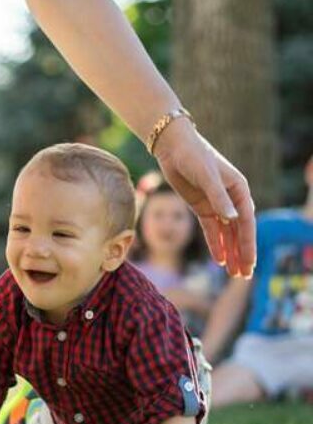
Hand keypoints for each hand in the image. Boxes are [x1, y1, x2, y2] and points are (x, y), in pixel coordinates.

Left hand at [153, 120, 255, 277]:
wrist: (174, 147)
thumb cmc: (194, 156)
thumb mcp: (206, 177)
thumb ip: (219, 198)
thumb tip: (232, 219)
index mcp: (239, 190)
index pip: (246, 222)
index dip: (247, 244)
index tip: (249, 263)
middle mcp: (231, 199)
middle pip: (239, 232)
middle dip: (242, 253)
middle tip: (244, 275)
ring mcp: (216, 204)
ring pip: (226, 234)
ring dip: (230, 252)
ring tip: (233, 273)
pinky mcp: (201, 206)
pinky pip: (211, 230)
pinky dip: (215, 244)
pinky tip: (219, 260)